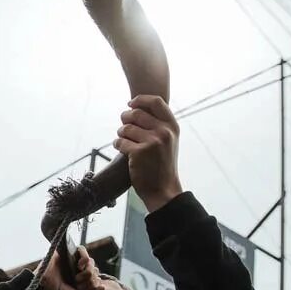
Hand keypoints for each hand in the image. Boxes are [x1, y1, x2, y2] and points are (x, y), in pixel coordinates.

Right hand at [41, 247, 101, 289]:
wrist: (45, 288)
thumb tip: (104, 286)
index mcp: (84, 283)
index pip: (98, 280)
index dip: (93, 286)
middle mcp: (80, 272)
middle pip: (95, 271)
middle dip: (89, 280)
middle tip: (77, 285)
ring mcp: (74, 262)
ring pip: (91, 262)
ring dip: (87, 271)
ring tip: (76, 277)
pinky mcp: (68, 254)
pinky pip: (82, 250)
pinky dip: (84, 257)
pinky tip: (79, 265)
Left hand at [113, 95, 183, 211]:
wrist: (163, 190)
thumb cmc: (162, 165)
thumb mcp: (169, 141)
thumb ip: (159, 124)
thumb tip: (137, 107)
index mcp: (172, 127)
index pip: (156, 101)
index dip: (140, 99)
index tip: (130, 104)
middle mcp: (164, 132)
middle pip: (135, 113)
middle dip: (125, 118)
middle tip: (123, 127)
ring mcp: (152, 142)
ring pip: (125, 128)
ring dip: (120, 134)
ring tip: (125, 142)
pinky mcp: (139, 152)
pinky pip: (119, 141)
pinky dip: (118, 145)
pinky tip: (122, 151)